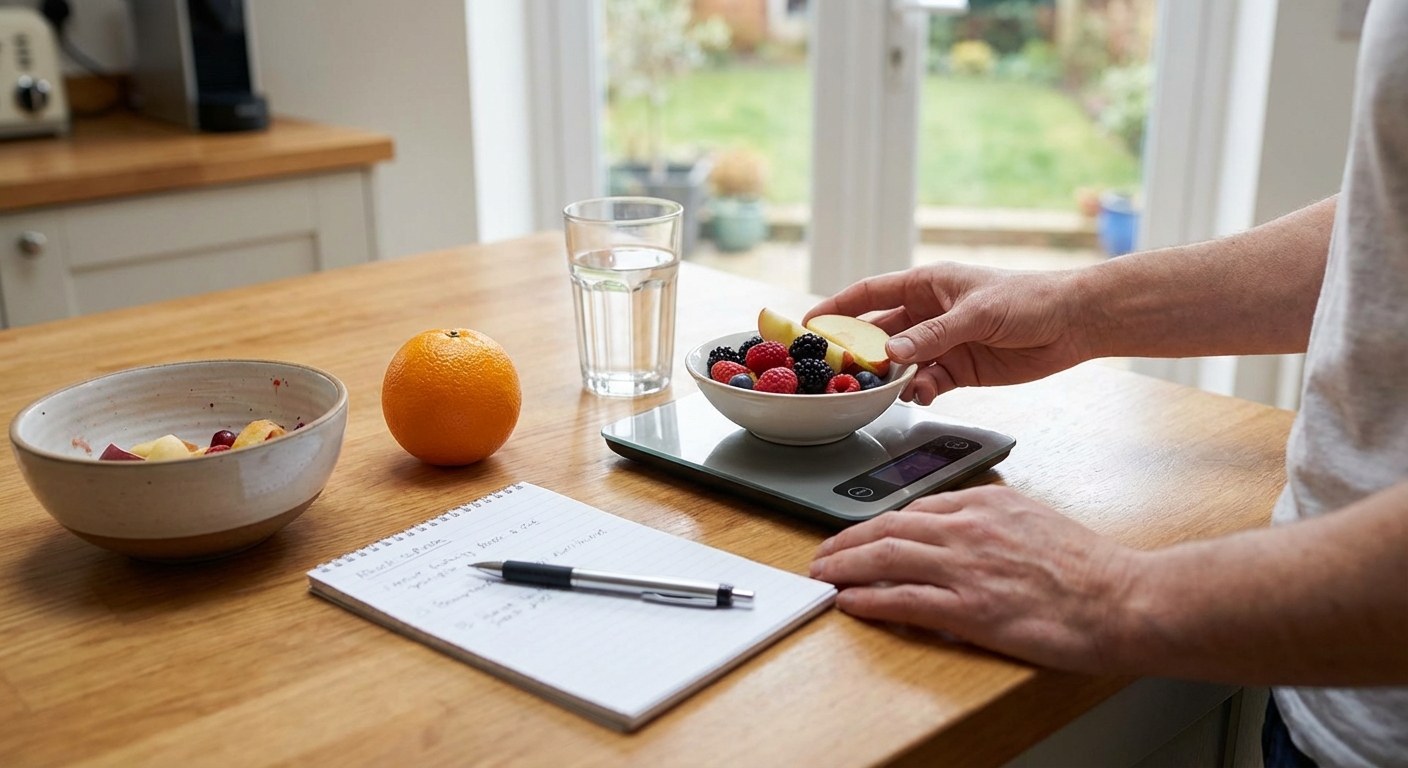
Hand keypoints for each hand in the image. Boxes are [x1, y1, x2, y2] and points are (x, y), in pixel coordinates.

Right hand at [804, 263, 1095, 403]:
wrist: (1073, 323)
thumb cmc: (1028, 299)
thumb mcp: (975, 313)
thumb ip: (932, 335)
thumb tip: (892, 354)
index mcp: (927, 285)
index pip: (870, 294)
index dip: (838, 307)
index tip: (809, 323)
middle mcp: (929, 313)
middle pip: (880, 334)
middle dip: (860, 352)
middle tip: (839, 371)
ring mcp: (942, 343)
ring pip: (901, 364)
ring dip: (890, 378)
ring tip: (880, 391)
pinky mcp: (959, 369)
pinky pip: (926, 383)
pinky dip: (918, 391)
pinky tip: (917, 396)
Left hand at [809, 485, 1137, 673]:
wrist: (1123, 599)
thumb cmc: (1089, 568)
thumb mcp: (1033, 519)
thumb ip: (991, 518)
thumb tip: (957, 527)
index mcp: (986, 503)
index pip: (913, 508)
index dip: (875, 524)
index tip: (857, 534)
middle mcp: (970, 528)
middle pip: (887, 527)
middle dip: (845, 541)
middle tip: (822, 554)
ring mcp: (967, 567)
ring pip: (885, 557)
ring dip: (844, 566)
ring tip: (823, 576)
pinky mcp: (971, 608)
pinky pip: (903, 600)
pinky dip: (868, 601)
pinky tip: (850, 603)